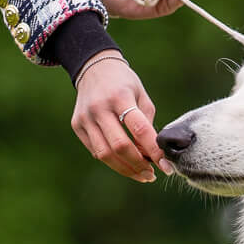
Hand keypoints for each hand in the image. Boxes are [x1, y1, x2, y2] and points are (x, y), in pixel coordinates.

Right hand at [71, 51, 171, 180]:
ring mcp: (85, 117)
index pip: (139, 129)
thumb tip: (151, 154)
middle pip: (120, 146)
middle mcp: (100, 107)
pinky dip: (112, 162)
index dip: (153, 151)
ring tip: (142, 175)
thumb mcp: (142, 95)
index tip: (166, 166)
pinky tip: (126, 164)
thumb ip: (147, 123)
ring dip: (126, 169)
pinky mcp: (77, 125)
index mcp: (120, 96)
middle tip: (152, 174)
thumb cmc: (124, 84)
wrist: (93, 69)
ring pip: (105, 154)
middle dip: (139, 165)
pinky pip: (96, 151)